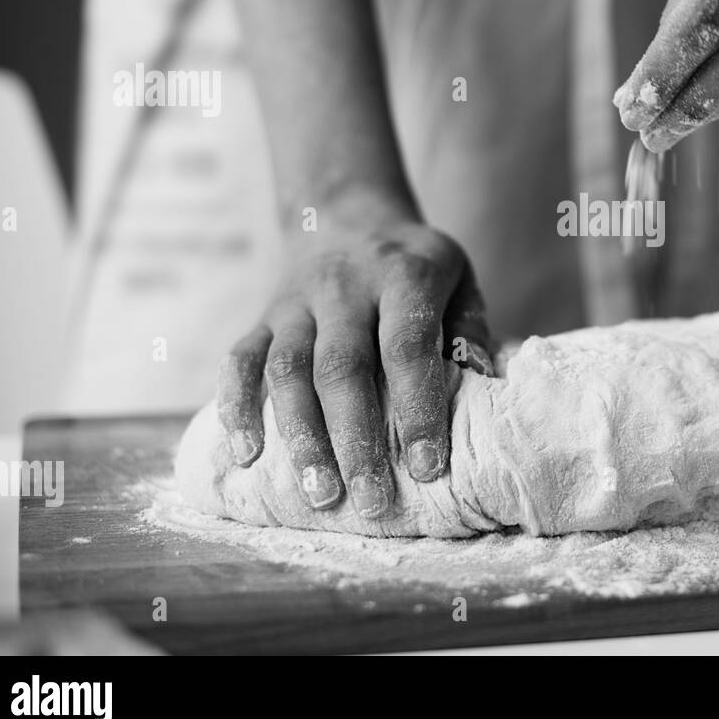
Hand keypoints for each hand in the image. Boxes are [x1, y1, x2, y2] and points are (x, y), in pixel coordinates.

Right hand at [215, 189, 492, 517]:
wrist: (346, 215)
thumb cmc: (415, 267)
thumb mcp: (458, 280)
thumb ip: (468, 333)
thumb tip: (482, 390)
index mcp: (403, 275)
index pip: (406, 346)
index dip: (417, 408)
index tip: (428, 468)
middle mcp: (343, 285)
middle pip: (342, 367)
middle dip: (355, 440)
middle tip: (372, 503)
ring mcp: (295, 301)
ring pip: (288, 370)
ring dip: (301, 437)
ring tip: (319, 496)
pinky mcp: (262, 316)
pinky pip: (240, 360)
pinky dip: (236, 406)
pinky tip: (246, 455)